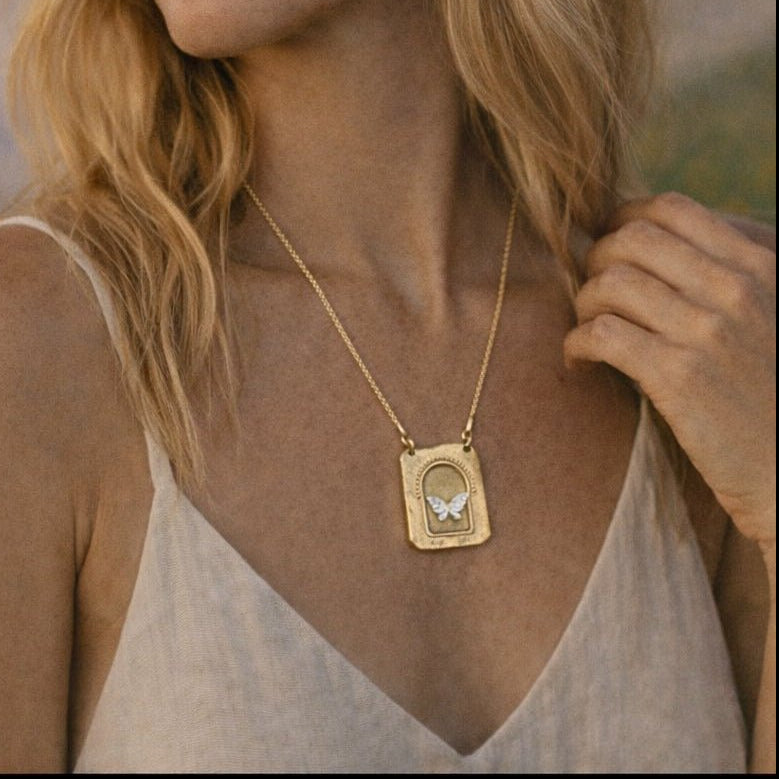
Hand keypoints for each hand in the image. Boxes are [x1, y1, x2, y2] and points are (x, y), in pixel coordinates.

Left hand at [564, 192, 775, 549]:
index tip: (604, 243)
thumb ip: (722, 275)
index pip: (671, 209)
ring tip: (585, 329)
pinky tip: (579, 360)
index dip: (621, 218)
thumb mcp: (767, 314)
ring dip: (582, 304)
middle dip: (594, 260)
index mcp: (758, 265)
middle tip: (591, 292)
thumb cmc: (768, 389)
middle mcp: (734, 289)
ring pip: (609, 284)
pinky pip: (601, 334)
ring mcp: (706, 332)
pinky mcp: (677, 376)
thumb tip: (652, 241)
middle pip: (630, 240)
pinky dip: (576, 343)